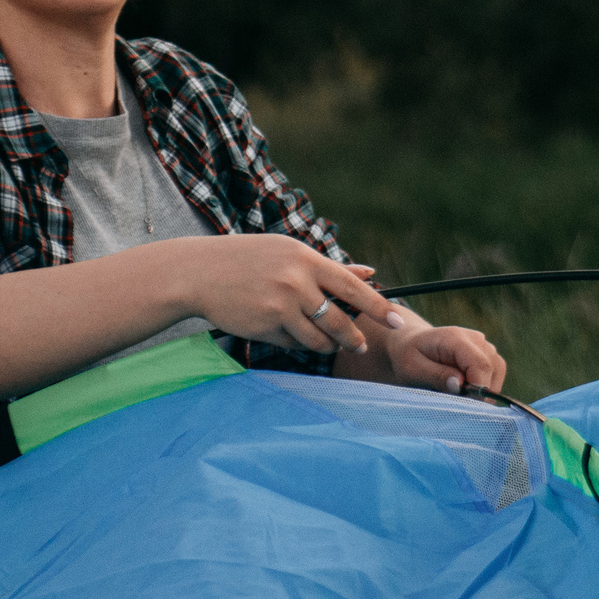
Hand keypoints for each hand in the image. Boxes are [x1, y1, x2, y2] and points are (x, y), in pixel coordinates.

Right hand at [184, 235, 394, 355]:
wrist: (200, 272)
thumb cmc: (249, 259)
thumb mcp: (289, 253)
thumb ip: (329, 268)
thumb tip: (369, 273)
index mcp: (306, 259)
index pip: (352, 287)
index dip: (379, 306)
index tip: (398, 320)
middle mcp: (296, 282)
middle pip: (340, 320)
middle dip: (354, 337)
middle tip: (359, 345)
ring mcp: (280, 306)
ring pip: (318, 338)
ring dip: (325, 344)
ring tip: (322, 341)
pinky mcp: (265, 327)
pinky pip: (293, 343)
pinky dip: (296, 342)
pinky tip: (285, 331)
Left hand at [381, 316, 505, 394]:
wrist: (409, 344)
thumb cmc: (408, 357)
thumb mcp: (412, 369)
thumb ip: (436, 376)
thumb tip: (460, 384)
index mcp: (454, 338)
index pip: (480, 364)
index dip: (479, 388)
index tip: (465, 404)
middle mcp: (474, 337)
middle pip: (491, 368)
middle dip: (479, 391)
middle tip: (458, 402)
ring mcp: (483, 344)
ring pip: (497, 371)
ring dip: (484, 389)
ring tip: (461, 396)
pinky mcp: (487, 353)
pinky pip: (496, 372)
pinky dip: (486, 386)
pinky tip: (467, 391)